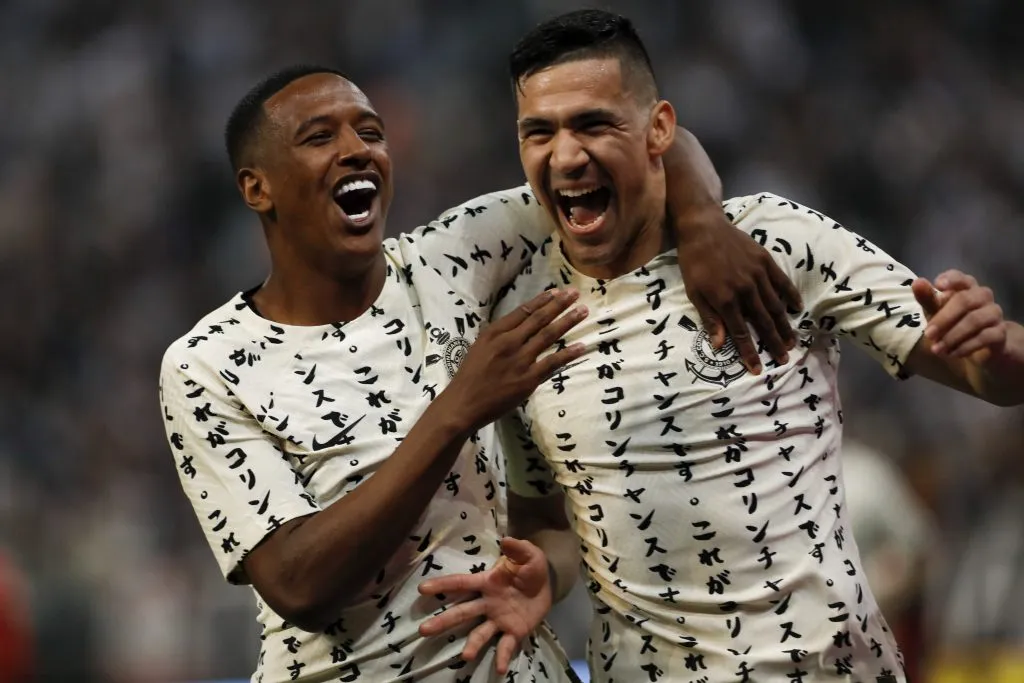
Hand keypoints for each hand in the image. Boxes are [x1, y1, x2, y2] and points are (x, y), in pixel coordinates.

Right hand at [418, 538, 551, 673]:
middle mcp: (488, 603)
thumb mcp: (529, 554)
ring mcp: (499, 619)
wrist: (548, 585)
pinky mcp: (513, 632)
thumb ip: (518, 548)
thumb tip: (506, 540)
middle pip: (462, 613)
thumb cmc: (531, 568)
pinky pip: (505, 646)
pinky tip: (499, 670)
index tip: (422, 589)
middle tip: (424, 630)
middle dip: (443, 621)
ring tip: (466, 656)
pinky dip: (501, 657)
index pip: (461, 583)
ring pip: (480, 633)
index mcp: (488, 582)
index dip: (442, 585)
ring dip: (472, 645)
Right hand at [443, 289, 586, 431]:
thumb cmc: (469, 377)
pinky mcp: (528, 379)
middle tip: (575, 293)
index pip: (523, 311)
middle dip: (560, 304)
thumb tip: (520, 326)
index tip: (557, 291)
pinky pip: (552, 363)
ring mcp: (520, 360)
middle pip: (539, 319)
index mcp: (494, 333)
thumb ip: (499, 336)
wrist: (463, 404)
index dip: (542, 300)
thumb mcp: (480, 347)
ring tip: (583, 311)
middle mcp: (509, 342)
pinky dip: (568, 354)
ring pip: (549, 335)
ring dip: (568, 321)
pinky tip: (581, 346)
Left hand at [675, 207, 802, 373]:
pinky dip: (791, 296)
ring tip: (792, 341)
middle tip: (784, 358)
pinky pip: (782, 282)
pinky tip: (797, 308)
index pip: (740, 333)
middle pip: (763, 322)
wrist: (703, 228)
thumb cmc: (694, 263)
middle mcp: (745, 290)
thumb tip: (719, 345)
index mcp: (725, 300)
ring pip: (775, 305)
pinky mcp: (765, 261)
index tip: (758, 369)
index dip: (750, 352)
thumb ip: (709, 318)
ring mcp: (757, 274)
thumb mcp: (694, 293)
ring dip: (784, 326)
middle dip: (774, 343)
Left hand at [913, 270, 1006, 360]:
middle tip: (928, 334)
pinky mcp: (1000, 332)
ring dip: (952, 336)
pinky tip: (953, 354)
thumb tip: (917, 283)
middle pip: (965, 300)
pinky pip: (985, 337)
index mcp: (965, 287)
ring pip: (975, 320)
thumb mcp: (936, 312)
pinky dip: (966, 346)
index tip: (938, 286)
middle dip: (943, 318)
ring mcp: (994, 313)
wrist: (979, 348)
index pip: (960, 277)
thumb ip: (927, 298)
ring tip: (937, 349)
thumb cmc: (952, 323)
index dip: (951, 279)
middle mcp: (982, 296)